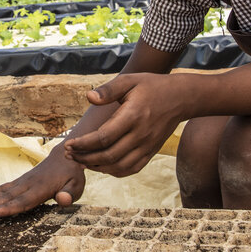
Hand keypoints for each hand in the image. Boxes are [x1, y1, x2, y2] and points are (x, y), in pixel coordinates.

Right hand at [0, 150, 84, 217]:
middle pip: (7, 197)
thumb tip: (62, 200)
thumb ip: (69, 194)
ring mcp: (23, 181)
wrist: (65, 156)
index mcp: (41, 188)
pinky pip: (4, 186)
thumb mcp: (77, 185)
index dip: (7, 208)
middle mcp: (28, 184)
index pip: (22, 201)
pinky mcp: (20, 180)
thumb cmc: (72, 175)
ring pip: (3, 191)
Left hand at [64, 73, 186, 176]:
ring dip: (97, 167)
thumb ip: (108, 89)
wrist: (182, 98)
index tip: (68, 144)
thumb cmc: (152, 86)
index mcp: (133, 116)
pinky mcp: (151, 152)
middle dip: (84, 158)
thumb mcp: (130, 80)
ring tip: (80, 160)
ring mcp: (148, 146)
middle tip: (68, 154)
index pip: (104, 137)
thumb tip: (88, 97)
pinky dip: (113, 171)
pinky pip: (131, 168)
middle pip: (109, 155)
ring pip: (119, 166)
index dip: (83, 144)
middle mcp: (141, 135)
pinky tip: (100, 165)